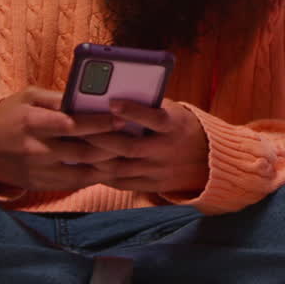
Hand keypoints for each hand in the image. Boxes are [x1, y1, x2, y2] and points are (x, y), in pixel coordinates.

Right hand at [0, 88, 124, 191]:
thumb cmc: (8, 115)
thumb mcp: (28, 98)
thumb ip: (58, 99)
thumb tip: (89, 97)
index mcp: (33, 123)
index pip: (72, 125)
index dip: (99, 123)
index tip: (122, 118)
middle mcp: (36, 150)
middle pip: (82, 151)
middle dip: (111, 145)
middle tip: (134, 137)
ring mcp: (38, 171)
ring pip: (81, 172)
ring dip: (107, 165)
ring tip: (128, 154)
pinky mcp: (39, 185)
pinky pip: (72, 183)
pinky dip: (92, 176)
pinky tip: (108, 167)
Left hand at [83, 99, 209, 194]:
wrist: (209, 159)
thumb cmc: (181, 126)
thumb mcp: (173, 111)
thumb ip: (148, 106)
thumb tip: (110, 98)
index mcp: (175, 126)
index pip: (153, 118)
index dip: (133, 111)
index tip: (112, 102)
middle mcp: (166, 150)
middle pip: (129, 148)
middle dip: (100, 139)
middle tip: (76, 129)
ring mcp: (159, 171)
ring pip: (121, 168)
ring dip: (95, 159)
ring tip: (75, 149)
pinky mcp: (153, 185)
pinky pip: (123, 183)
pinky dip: (103, 175)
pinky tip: (87, 166)